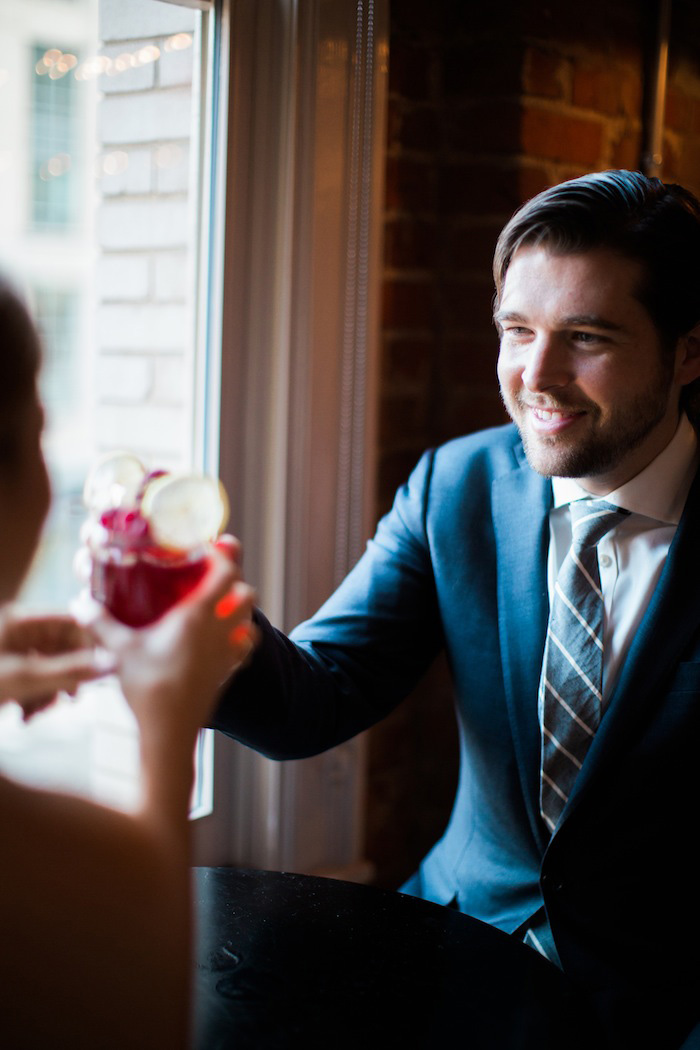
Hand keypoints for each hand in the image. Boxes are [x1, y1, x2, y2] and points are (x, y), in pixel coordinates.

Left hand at [0, 608, 114, 719]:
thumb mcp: (26, 679)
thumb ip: (70, 671)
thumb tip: (111, 664)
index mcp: (24, 622)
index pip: (73, 622)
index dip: (90, 644)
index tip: (103, 667)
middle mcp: (22, 633)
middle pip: (65, 649)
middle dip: (67, 677)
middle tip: (71, 696)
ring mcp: (15, 654)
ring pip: (53, 669)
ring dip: (50, 693)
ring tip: (38, 712)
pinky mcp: (11, 674)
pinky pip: (37, 682)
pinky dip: (36, 700)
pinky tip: (26, 715)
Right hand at [87, 545, 257, 738]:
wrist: (168, 732)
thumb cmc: (147, 687)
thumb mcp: (119, 650)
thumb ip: (99, 623)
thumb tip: (79, 604)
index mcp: (197, 616)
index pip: (227, 574)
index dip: (222, 557)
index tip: (205, 551)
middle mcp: (220, 631)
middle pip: (247, 594)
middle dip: (234, 583)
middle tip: (209, 580)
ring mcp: (227, 653)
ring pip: (250, 621)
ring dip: (240, 612)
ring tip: (219, 609)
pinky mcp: (227, 674)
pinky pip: (245, 649)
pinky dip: (241, 639)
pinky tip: (222, 641)